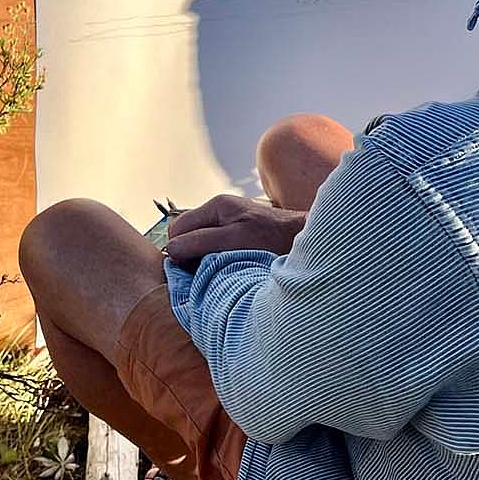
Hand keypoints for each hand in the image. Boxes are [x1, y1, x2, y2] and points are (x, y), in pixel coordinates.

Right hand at [165, 195, 305, 268]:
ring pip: (199, 244)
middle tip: (204, 273)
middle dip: (189, 256)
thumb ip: (201, 242)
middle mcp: (220, 211)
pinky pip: (213, 249)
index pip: (177, 229)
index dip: (178, 251)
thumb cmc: (274, 239)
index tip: (189, 271)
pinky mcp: (237, 236)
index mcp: (216, 206)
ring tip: (218, 272)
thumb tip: (171, 251)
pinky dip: (214, 261)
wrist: (307, 242)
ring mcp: (229, 223)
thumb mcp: (234, 240)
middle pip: (186, 236)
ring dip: (202, 261)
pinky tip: (227, 270)